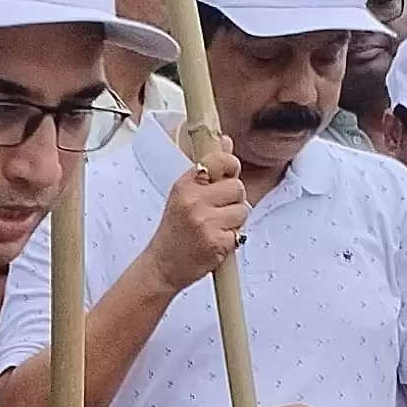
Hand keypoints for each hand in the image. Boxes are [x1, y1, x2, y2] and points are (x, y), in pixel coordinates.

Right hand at [144, 159, 249, 293]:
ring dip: (235, 220)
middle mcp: (194, 200)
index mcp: (185, 184)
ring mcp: (206, 222)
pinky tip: (216, 241)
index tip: (229, 174)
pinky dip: (233, 238)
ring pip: (243, 210)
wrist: (163, 265)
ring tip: (217, 227)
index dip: (231, 166)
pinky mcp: (217, 242)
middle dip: (234, 199)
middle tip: (218, 211)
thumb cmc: (174, 230)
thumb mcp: (183, 194)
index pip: (220, 160)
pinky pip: (240, 232)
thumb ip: (208, 168)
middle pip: (237, 187)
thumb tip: (226, 141)